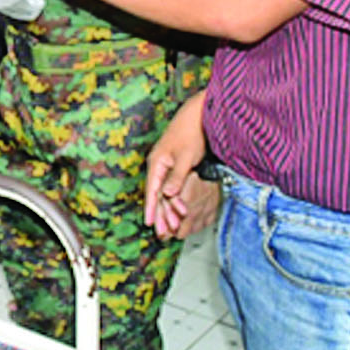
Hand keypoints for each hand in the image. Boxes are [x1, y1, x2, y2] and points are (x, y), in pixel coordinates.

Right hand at [144, 90, 208, 238]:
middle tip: (164, 233)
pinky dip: (175, 199)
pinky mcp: (175, 165)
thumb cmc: (191, 133)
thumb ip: (176, 177)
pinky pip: (172, 186)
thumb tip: (167, 194)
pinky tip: (178, 209)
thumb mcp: (185, 157)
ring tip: (173, 226)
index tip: (150, 223)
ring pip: (165, 192)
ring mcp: (167, 165)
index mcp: (157, 162)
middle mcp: (159, 165)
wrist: (200, 115)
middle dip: (161, 214)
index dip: (151, 207)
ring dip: (169, 209)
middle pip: (158, 194)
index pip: (152, 189)